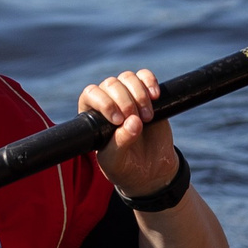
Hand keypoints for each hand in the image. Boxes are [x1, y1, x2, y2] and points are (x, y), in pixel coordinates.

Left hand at [78, 69, 178, 196]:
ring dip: (139, 94)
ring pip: (127, 78)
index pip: (91, 95)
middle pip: (110, 84)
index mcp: (92, 116)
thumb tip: (133, 122)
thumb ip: (120, 142)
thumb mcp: (116, 161)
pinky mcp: (146, 95)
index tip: (118, 120)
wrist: (151, 171)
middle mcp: (107, 102)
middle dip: (125, 101)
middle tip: (137, 120)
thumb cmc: (125, 167)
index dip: (105, 102)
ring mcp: (127, 97)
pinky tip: (156, 97)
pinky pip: (145, 76)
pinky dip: (150, 82)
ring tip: (147, 117)